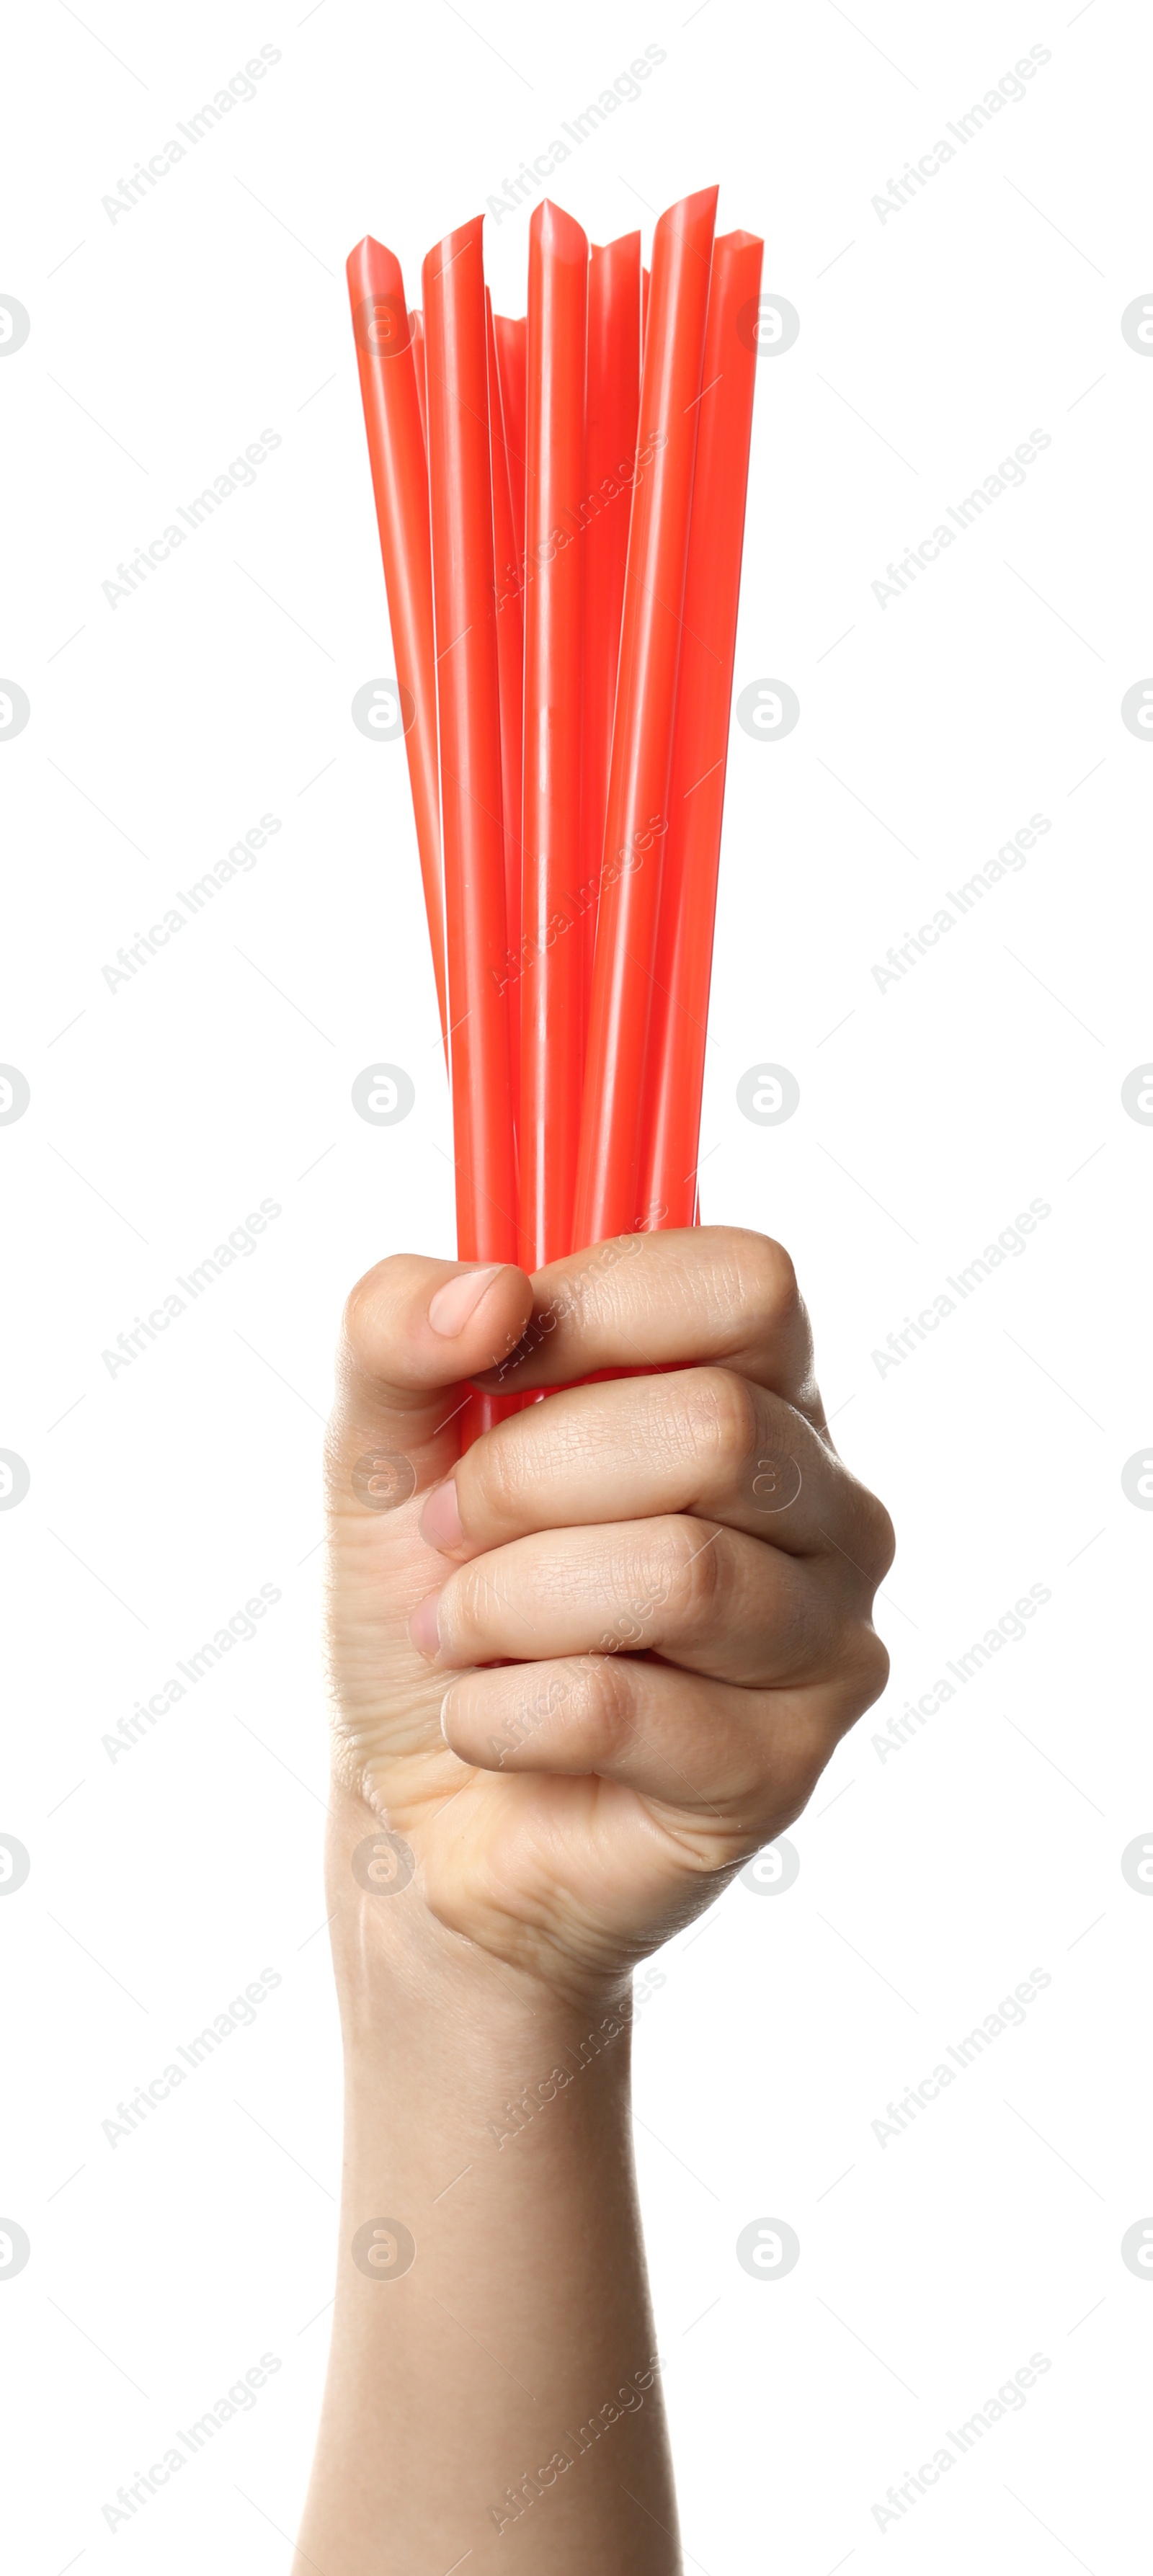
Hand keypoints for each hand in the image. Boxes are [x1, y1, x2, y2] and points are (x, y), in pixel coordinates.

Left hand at [324, 1227, 891, 2000]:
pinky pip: (617, 1709)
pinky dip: (498, 1715)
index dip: (599, 1308)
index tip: (487, 1367)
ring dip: (504, 1605)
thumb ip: (398, 1330)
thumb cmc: (433, 1610)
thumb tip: (489, 1290)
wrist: (416, 1816)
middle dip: (524, 1480)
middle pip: (714, 1429)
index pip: (747, 1286)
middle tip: (450, 1535)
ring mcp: (825, 1643)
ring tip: (464, 1636)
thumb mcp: (381, 1446)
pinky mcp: (781, 1772)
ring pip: (678, 1573)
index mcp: (758, 1394)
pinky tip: (486, 1729)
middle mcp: (827, 1507)